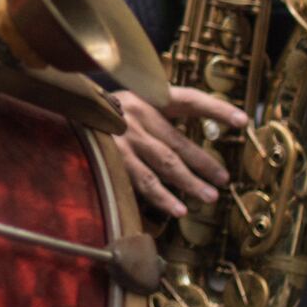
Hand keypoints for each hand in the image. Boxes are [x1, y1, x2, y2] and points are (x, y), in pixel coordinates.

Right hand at [113, 86, 247, 218]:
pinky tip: (178, 209)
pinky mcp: (112, 158)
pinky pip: (143, 181)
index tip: (243, 120)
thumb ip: (159, 119)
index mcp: (146, 97)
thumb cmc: (105, 115)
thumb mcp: (131, 106)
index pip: (189, 100)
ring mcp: (123, 137)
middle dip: (204, 162)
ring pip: (165, 164)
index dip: (216, 109)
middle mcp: (136, 114)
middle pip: (178, 141)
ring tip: (210, 197)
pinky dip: (162, 197)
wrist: (62, 114)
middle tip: (224, 179)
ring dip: (189, 182)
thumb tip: (193, 145)